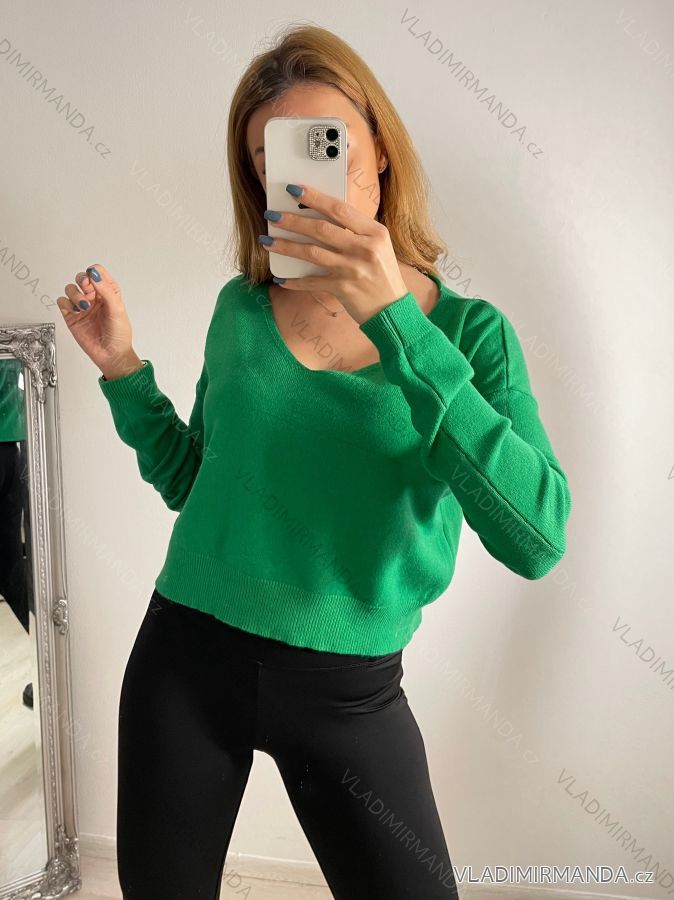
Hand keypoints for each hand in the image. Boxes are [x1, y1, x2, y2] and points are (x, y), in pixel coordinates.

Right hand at [57, 264, 141, 379]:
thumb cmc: (119, 335)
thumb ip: (107, 291)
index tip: (94, 279)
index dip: (94, 273)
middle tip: (87, 290)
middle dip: (82, 280)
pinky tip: (75, 311)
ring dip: (75, 294)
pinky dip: (66, 303)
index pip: (98, 273)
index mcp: (108, 292)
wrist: (111, 355)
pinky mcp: (72, 316)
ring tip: (83, 306)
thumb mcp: (118, 310)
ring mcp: (82, 306)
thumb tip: (95, 275)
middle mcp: (94, 297)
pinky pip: (62, 302)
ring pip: (70, 288)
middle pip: (81, 278)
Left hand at [259, 183, 409, 324]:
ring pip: (312, 253)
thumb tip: (322, 217)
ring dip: (286, 246)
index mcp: (374, 233)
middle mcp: (364, 249)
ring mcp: (353, 269)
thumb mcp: (378, 246)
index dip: (315, 198)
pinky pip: (313, 282)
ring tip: (267, 241)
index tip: (294, 189)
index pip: (340, 209)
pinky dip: (295, 281)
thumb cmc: (383, 275)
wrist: (393, 309)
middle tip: (272, 214)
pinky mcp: (344, 289)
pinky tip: (280, 278)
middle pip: (321, 229)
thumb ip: (356, 232)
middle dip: (292, 220)